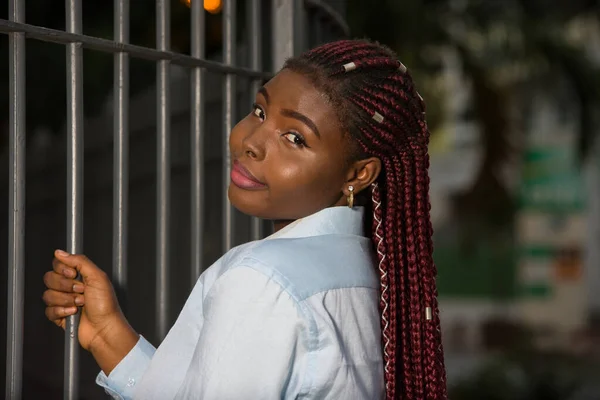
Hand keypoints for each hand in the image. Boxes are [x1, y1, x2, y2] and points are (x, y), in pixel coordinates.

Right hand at [43, 250, 137, 373]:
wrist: (104, 328)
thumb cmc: (106, 304)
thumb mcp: (98, 277)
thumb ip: (79, 261)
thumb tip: (60, 252)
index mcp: (80, 275)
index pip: (58, 264)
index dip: (62, 269)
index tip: (73, 274)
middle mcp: (70, 286)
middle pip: (49, 278)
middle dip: (66, 286)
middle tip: (81, 291)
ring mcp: (64, 301)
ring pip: (48, 295)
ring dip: (66, 300)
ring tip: (80, 304)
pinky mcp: (60, 316)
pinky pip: (48, 310)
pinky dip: (61, 312)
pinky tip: (73, 314)